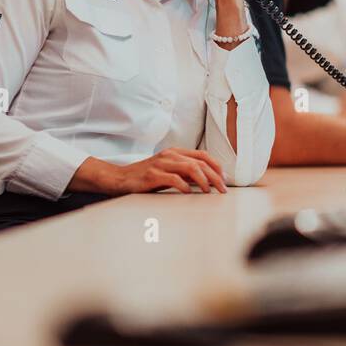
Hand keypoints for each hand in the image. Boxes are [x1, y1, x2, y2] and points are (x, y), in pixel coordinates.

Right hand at [70, 148, 227, 194]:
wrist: (120, 178)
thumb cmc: (147, 177)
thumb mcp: (169, 171)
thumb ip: (186, 173)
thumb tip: (207, 180)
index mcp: (176, 152)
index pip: (203, 155)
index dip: (217, 166)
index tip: (225, 179)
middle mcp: (170, 155)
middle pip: (200, 163)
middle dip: (215, 176)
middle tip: (223, 189)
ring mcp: (161, 163)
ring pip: (190, 168)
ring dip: (203, 180)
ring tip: (209, 191)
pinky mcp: (153, 175)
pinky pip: (173, 178)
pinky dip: (184, 186)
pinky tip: (189, 193)